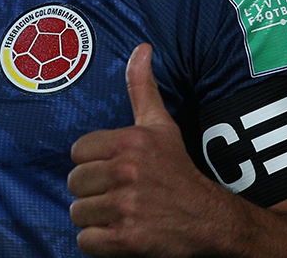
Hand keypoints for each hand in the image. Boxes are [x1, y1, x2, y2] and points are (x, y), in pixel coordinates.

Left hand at [67, 44, 246, 256]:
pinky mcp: (128, 240)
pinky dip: (98, 242)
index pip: (77, 153)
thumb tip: (141, 48)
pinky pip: (86, 240)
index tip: (114, 169)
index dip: (92, 163)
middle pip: (75, 183)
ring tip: (119, 213)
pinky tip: (119, 233)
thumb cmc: (179, 170)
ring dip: (94, 217)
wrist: (212, 219)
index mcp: (129, 142)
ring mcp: (127, 207)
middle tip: (118, 194)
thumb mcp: (161, 126)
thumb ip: (143, 87)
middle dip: (92, 191)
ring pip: (78, 212)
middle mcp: (126, 172)